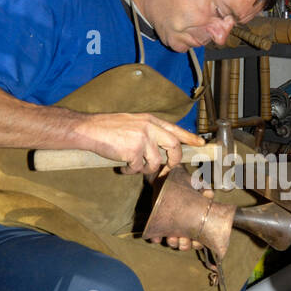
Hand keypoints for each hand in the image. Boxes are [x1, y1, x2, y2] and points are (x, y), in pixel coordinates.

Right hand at [76, 112, 202, 177]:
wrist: (89, 129)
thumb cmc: (108, 128)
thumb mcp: (133, 122)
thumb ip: (148, 130)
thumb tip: (161, 146)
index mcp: (150, 120)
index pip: (175, 129)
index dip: (189, 137)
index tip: (200, 143)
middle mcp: (149, 127)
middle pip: (173, 146)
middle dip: (173, 160)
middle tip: (167, 168)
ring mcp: (142, 138)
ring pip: (156, 161)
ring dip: (146, 168)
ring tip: (133, 165)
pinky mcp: (133, 150)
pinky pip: (139, 168)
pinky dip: (131, 170)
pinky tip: (123, 166)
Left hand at [149, 187, 214, 249]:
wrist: (165, 177)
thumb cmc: (183, 182)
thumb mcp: (195, 184)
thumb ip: (203, 188)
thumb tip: (209, 194)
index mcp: (195, 221)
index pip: (199, 239)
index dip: (198, 243)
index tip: (195, 240)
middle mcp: (184, 227)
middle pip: (186, 244)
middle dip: (184, 244)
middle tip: (182, 239)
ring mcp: (171, 226)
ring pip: (173, 242)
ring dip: (173, 243)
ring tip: (171, 238)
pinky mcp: (158, 224)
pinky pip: (156, 236)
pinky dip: (156, 238)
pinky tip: (156, 237)